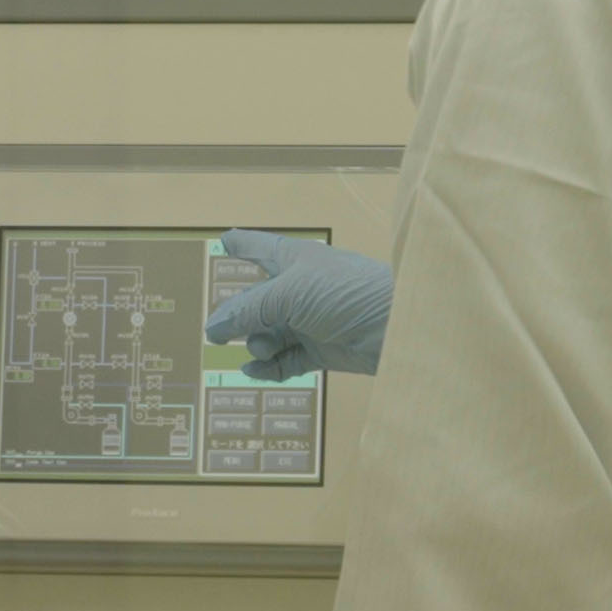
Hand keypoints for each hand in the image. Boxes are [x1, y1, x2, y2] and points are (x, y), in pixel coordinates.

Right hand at [205, 231, 393, 378]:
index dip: (241, 244)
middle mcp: (300, 288)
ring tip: (261, 349)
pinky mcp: (322, 350)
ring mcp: (311, 321)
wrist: (398, 326)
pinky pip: (285, 360)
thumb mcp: (290, 294)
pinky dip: (269, 367)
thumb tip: (213, 328)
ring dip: (257, 343)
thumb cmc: (347, 293)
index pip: (260, 247)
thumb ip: (249, 310)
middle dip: (239, 315)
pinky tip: (254, 371)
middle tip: (217, 334)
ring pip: (269, 333)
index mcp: (295, 259)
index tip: (224, 239)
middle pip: (257, 300)